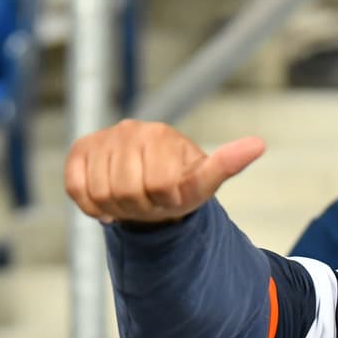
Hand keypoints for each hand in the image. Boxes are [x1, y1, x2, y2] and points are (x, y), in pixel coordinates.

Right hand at [65, 119, 265, 224]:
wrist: (152, 183)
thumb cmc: (180, 184)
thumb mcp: (204, 180)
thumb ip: (227, 164)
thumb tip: (260, 144)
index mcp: (161, 135)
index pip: (158, 185)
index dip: (165, 201)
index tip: (172, 196)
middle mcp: (129, 130)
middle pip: (125, 191)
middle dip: (140, 206)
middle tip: (149, 202)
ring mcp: (102, 139)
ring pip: (100, 192)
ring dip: (117, 207)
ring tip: (131, 200)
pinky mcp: (79, 151)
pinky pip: (77, 189)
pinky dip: (91, 206)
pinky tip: (106, 202)